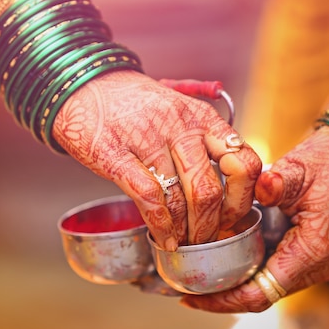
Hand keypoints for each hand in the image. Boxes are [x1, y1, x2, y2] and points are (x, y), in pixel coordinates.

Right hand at [52, 70, 261, 249]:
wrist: (84, 84)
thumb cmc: (137, 106)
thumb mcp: (181, 111)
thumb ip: (207, 142)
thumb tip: (231, 188)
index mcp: (203, 118)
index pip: (244, 163)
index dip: (242, 200)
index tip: (231, 218)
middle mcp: (181, 126)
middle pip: (210, 190)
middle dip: (210, 226)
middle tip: (204, 240)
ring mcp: (147, 139)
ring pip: (180, 199)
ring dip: (185, 232)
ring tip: (184, 244)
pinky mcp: (115, 153)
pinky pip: (148, 198)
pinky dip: (160, 226)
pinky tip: (163, 238)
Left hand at [181, 126, 328, 312]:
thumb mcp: (298, 166)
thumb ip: (267, 186)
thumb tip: (239, 196)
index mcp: (318, 247)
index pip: (262, 292)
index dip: (224, 300)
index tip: (194, 297)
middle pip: (271, 292)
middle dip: (232, 290)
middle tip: (197, 282)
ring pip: (284, 282)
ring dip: (253, 276)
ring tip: (217, 265)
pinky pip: (299, 270)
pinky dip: (272, 264)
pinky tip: (250, 251)